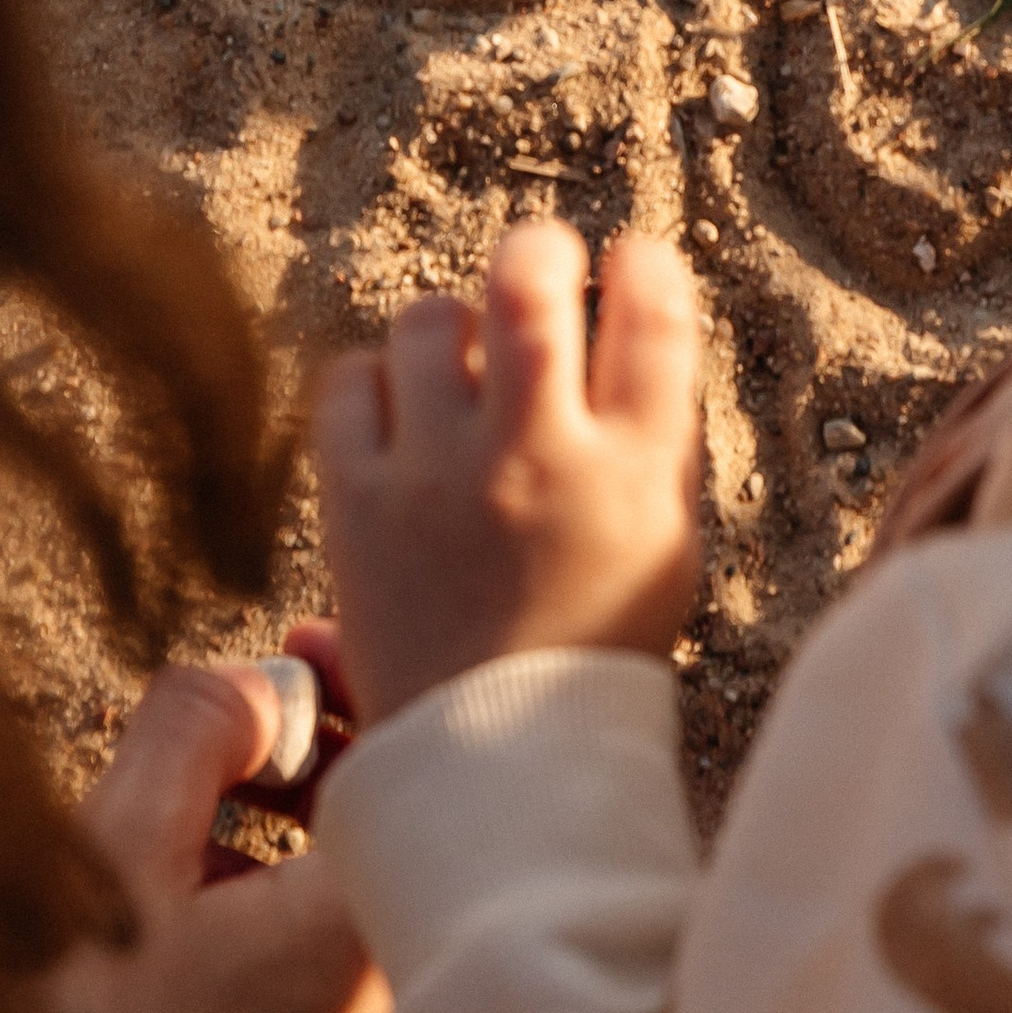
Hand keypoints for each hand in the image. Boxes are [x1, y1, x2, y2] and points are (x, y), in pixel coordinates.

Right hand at [0, 662, 402, 1012]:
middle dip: (310, 786)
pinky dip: (272, 992)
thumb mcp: (108, 853)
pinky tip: (179, 991)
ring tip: (182, 876)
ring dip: (281, 894)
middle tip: (231, 753)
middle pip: (381, 861)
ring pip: (347, 959)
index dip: (353, 688)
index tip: (291, 660)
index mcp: (363, 944)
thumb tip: (267, 683)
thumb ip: (201, 728)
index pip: (409, 765)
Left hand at [315, 221, 701, 725]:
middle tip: (537, 264)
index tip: (634, 256)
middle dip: (537, 250)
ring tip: (463, 371)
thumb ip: (648, 432)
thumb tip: (620, 310)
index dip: (646, 266)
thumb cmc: (591, 643)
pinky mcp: (358, 504)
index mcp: (635, 473)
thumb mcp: (660, 538)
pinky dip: (377, 384)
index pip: (654, 318)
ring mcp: (440, 478)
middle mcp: (539, 459)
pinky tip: (403, 418)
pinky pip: (351, 381)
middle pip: (531, 282)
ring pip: (431, 321)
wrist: (493, 763)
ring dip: (453, 328)